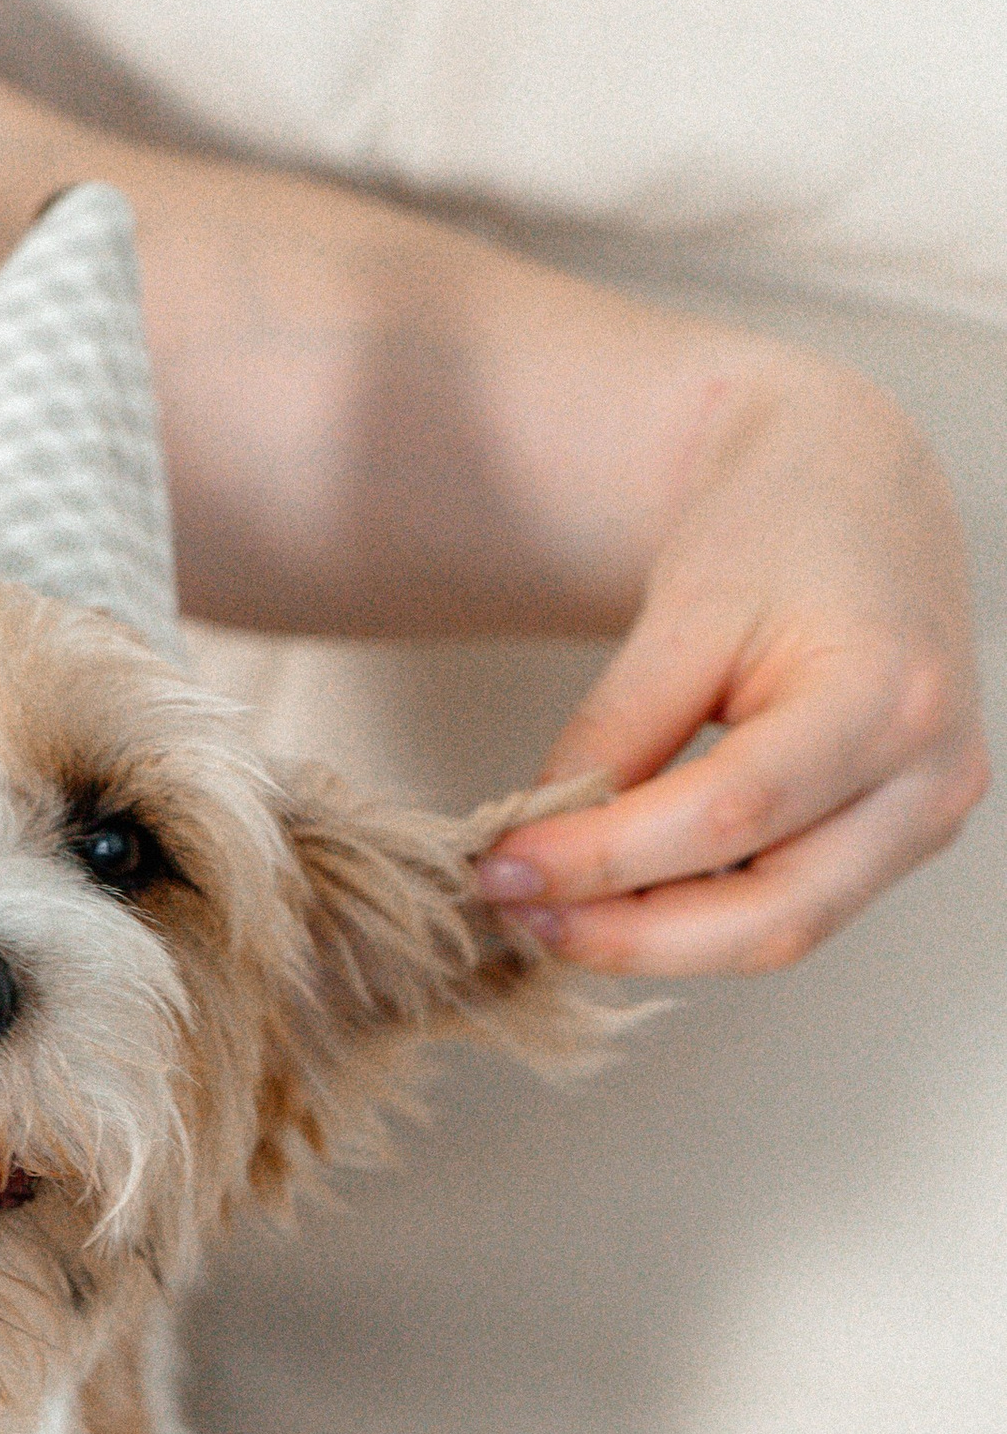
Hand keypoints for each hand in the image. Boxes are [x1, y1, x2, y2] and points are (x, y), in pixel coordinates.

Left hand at [474, 364, 988, 972]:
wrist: (860, 494)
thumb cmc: (780, 530)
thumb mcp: (683, 612)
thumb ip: (615, 733)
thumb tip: (534, 849)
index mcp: (890, 698)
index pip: (732, 812)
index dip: (604, 857)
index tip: (502, 864)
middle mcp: (932, 778)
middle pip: (772, 917)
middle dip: (629, 935)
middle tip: (517, 914)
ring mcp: (926, 819)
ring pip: (780, 935)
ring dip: (653, 940)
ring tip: (549, 911)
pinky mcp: (898, 840)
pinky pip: (788, 909)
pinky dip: (693, 917)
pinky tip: (614, 897)